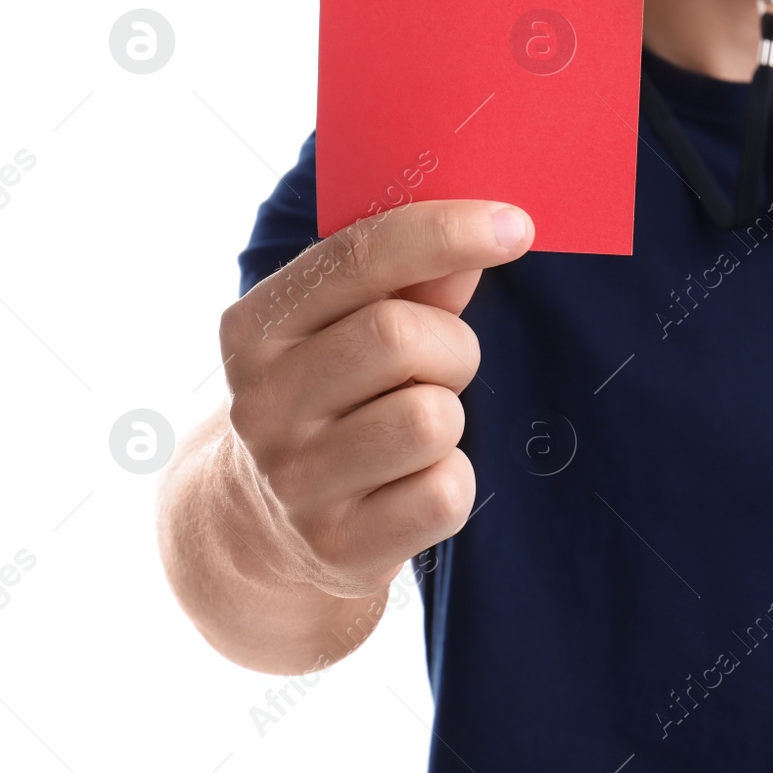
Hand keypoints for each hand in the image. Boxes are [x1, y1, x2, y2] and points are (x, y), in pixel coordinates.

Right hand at [217, 199, 532, 598]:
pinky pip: (446, 492)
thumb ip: (413, 279)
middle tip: (442, 368)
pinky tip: (410, 485)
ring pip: (429, 420)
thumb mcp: (346, 330)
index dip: (445, 232)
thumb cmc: (332, 400)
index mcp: (256, 329)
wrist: (262, 530)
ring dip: (450, 418)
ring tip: (415, 430)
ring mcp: (294, 481)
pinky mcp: (339, 547)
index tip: (517, 225)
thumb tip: (486, 230)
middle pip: (399, 336)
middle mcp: (260, 404)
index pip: (357, 256)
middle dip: (451, 346)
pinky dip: (451, 482)